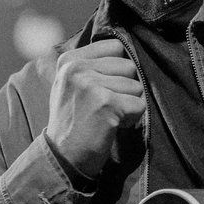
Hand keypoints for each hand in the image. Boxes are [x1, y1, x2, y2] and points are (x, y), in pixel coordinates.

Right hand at [45, 39, 145, 178]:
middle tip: (103, 107)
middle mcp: (77, 68)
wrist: (63, 157)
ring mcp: (90, 84)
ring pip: (137, 86)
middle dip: (124, 89)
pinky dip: (132, 119)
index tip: (101, 90)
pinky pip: (139, 105)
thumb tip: (129, 47)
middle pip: (129, 66)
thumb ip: (94, 64)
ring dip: (128, 105)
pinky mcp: (106, 103)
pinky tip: (112, 125)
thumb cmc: (74, 120)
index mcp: (69, 59)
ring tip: (106, 116)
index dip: (117, 70)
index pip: (116, 46)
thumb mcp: (73, 83)